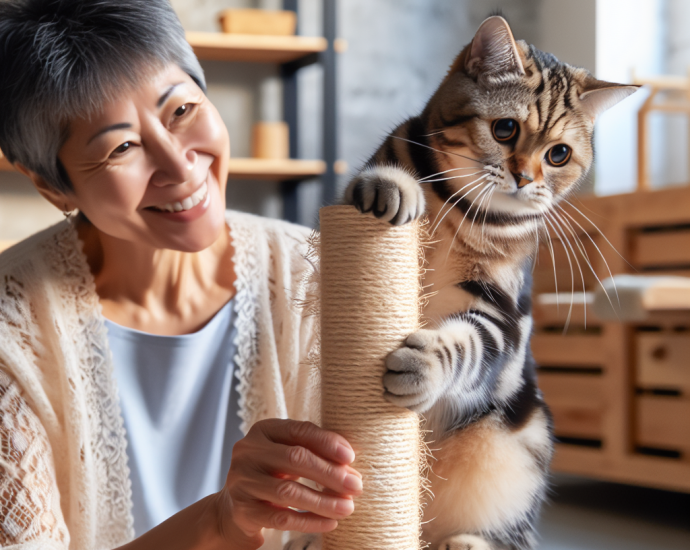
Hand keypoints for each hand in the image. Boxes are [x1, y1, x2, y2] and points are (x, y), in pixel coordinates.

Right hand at [214, 419, 361, 547]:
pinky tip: (330, 523)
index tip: (351, 457)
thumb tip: (351, 467)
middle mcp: (247, 451)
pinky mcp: (242, 510)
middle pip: (295, 458)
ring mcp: (242, 481)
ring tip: (347, 508)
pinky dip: (309, 521)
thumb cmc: (271, 475)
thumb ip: (314, 452)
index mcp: (263, 430)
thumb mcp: (287, 454)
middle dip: (330, 473)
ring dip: (323, 501)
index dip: (326, 442)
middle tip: (356, 486)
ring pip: (288, 491)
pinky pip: (281, 517)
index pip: (299, 430)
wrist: (234, 508)